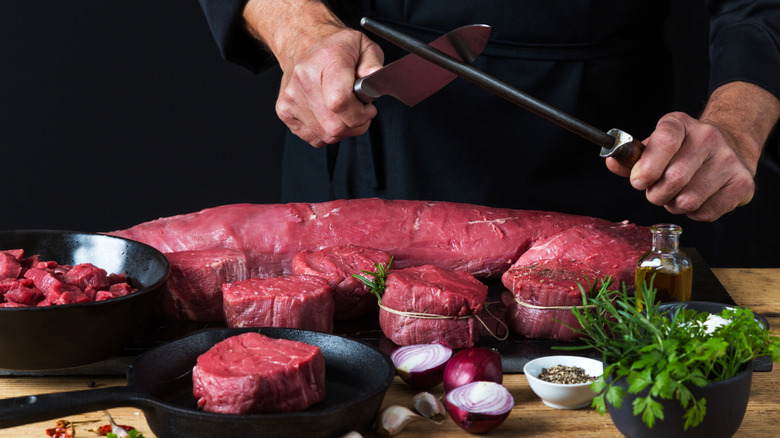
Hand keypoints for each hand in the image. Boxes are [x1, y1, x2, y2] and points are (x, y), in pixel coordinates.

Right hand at [275, 27, 382, 146]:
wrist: (302, 42)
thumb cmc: (333, 46)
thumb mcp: (363, 45)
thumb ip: (373, 64)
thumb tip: (375, 80)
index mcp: (327, 60)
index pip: (340, 102)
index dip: (360, 114)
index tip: (367, 107)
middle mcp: (305, 79)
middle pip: (335, 126)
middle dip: (356, 124)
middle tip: (360, 110)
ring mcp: (292, 97)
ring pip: (326, 136)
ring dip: (342, 129)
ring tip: (344, 110)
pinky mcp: (284, 110)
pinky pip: (313, 138)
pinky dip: (326, 132)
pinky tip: (329, 114)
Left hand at [607, 113, 753, 220]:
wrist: (728, 146)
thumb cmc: (682, 150)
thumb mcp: (655, 146)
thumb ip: (631, 159)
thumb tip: (612, 163)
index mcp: (681, 124)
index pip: (665, 141)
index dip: (647, 168)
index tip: (638, 181)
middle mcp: (708, 137)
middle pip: (673, 179)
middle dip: (656, 194)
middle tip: (657, 191)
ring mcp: (729, 160)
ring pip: (688, 200)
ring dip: (674, 204)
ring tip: (678, 193)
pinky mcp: (742, 184)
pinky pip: (705, 213)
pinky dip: (694, 213)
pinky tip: (697, 198)